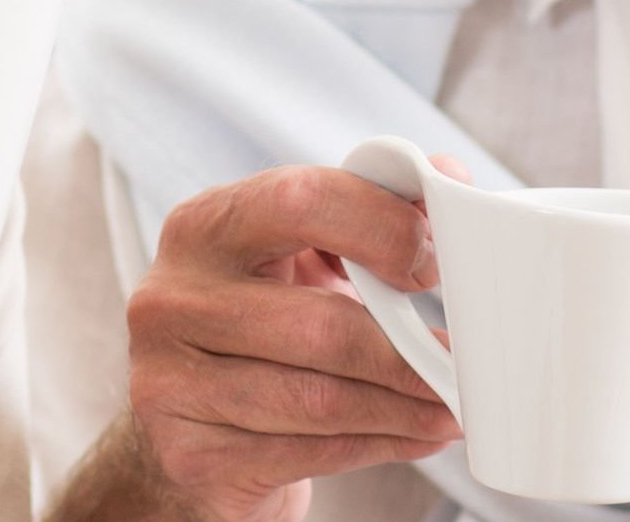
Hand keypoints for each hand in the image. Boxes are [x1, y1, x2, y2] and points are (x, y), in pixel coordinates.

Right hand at [120, 164, 464, 521]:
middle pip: (319, 324)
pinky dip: (375, 446)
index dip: (382, 227)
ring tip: (448, 408)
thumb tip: (446, 176)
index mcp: (204, 226)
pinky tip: (410, 436)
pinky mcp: (189, 454)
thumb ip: (363, 214)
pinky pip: (307, 454)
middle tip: (459, 363)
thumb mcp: (295, 259)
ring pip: (318, 400)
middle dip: (406, 351)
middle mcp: (173, 297)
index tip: (432, 263)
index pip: (300, 202)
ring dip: (402, 408)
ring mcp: (170, 381)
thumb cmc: (259, 326)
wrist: (185, 428)